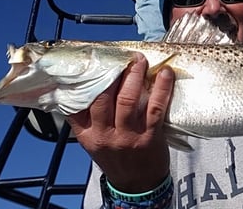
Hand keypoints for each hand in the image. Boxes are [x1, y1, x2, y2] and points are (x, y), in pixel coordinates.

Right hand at [66, 53, 174, 192]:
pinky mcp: (149, 137)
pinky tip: (165, 74)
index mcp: (87, 133)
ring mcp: (127, 136)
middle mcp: (104, 135)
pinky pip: (155, 108)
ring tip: (139, 60)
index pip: (78, 103)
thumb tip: (87, 83)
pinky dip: (161, 88)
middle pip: (103, 97)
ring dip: (134, 75)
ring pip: (128, 100)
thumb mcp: (93, 139)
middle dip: (112, 73)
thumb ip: (88, 116)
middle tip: (122, 57)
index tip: (93, 61)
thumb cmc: (116, 156)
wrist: (137, 184)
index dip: (85, 80)